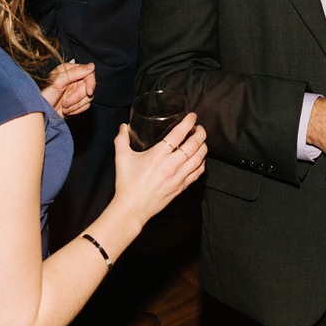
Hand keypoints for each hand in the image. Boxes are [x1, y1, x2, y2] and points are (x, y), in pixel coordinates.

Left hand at [42, 61, 95, 117]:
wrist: (40, 112)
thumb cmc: (44, 95)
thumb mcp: (58, 82)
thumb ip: (75, 73)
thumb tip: (91, 66)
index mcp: (69, 70)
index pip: (88, 73)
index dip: (90, 82)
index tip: (88, 92)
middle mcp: (74, 79)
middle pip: (88, 87)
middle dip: (77, 97)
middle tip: (66, 102)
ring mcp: (76, 91)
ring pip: (88, 97)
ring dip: (76, 104)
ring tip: (64, 106)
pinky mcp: (77, 102)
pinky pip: (86, 106)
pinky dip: (76, 109)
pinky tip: (67, 110)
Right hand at [111, 111, 206, 228]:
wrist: (133, 208)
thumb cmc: (127, 183)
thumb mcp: (121, 158)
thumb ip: (122, 139)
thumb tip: (123, 127)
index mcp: (158, 155)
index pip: (178, 134)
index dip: (188, 123)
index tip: (193, 117)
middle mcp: (171, 165)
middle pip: (194, 145)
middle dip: (200, 133)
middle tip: (200, 128)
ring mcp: (178, 177)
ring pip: (199, 158)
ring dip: (203, 147)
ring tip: (202, 141)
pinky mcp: (181, 187)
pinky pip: (197, 173)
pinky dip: (202, 163)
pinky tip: (200, 159)